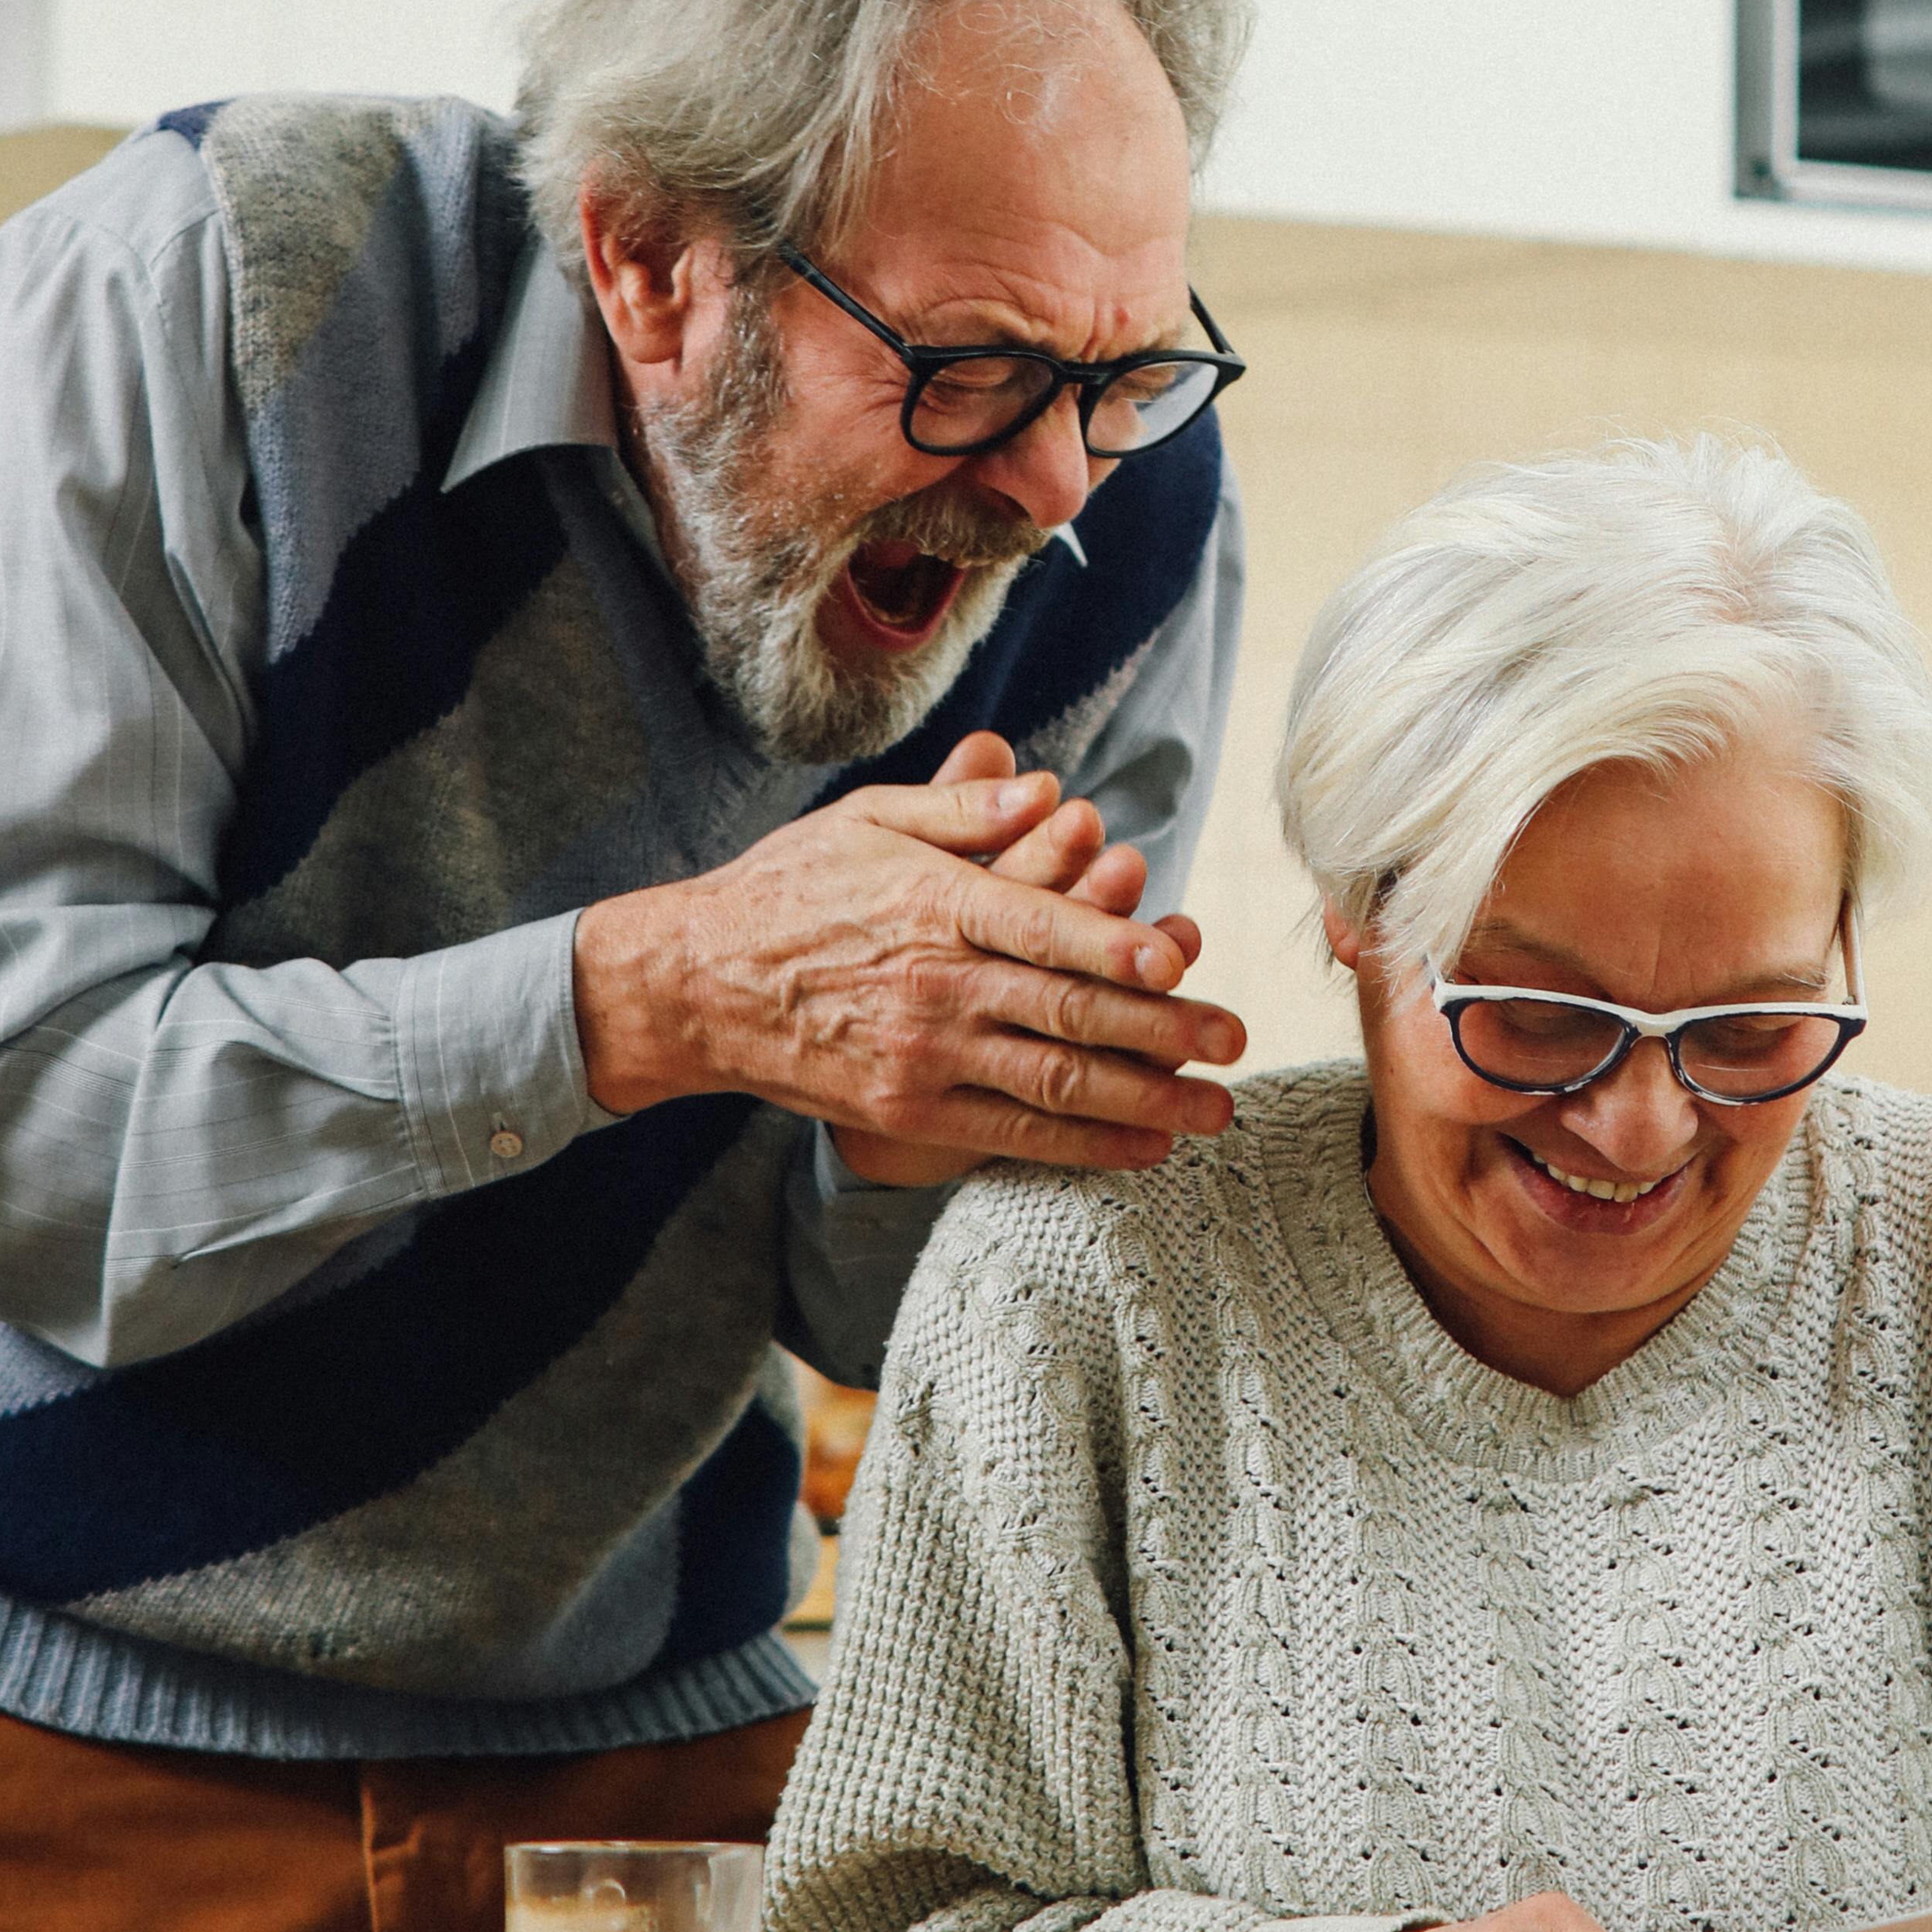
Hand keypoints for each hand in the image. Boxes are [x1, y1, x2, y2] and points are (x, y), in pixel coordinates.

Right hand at [571, 734, 1243, 1171]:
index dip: (1117, 944)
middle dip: (1163, 1032)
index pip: (1042, 926)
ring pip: (1052, 1083)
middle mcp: (936, 985)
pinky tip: (1142, 1147)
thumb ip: (962, 804)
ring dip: (1144, 1101)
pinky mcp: (907, 1111)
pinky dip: (1083, 1144)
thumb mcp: (867, 819)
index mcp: (934, 902)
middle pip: (1068, 1012)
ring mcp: (922, 1056)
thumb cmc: (791, 887)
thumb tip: (1046, 784)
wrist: (697, 986)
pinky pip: (1011, 1134)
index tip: (1182, 958)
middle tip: (1234, 1041)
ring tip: (1213, 1111)